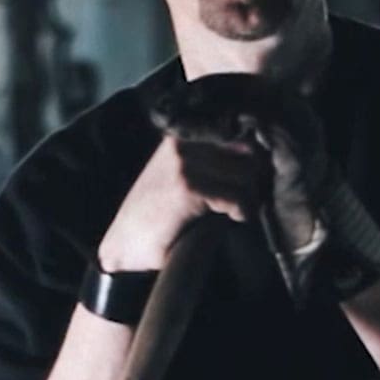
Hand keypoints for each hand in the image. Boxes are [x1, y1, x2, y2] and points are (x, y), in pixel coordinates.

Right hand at [96, 131, 262, 271]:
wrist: (124, 246)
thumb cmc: (154, 219)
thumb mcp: (179, 179)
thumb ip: (208, 163)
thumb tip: (256, 160)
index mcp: (180, 138)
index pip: (236, 134)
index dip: (252, 158)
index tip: (253, 181)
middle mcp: (182, 144)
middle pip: (247, 152)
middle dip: (253, 179)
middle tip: (250, 200)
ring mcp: (184, 164)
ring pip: (245, 174)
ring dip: (249, 197)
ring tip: (239, 212)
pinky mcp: (188, 188)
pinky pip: (235, 196)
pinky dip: (242, 211)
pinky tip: (234, 219)